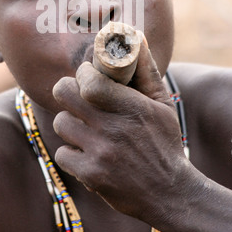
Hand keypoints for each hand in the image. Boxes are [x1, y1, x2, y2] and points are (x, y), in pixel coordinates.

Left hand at [52, 43, 187, 223]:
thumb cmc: (165, 143)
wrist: (170, 193)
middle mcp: (113, 129)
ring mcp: (100, 154)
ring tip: (85, 127)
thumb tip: (137, 38)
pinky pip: (62, 153)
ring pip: (60, 123)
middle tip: (77, 95)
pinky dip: (71, 152)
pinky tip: (87, 153)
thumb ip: (146, 71)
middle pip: (64, 94)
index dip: (81, 74)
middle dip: (67, 90)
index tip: (86, 76)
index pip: (88, 81)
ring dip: (70, 123)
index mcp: (132, 108)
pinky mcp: (90, 175)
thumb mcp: (162, 105)